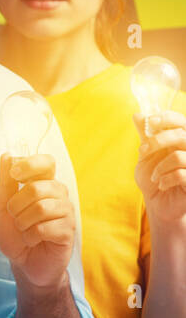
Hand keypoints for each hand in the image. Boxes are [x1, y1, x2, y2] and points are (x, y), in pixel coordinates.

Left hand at [0, 153, 73, 290]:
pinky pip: (45, 228)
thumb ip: (6, 182)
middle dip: (16, 204)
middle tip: (15, 216)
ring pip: (41, 207)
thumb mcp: (3, 206)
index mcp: (43, 184)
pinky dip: (31, 236)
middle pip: (38, 187)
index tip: (15, 174)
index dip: (30, 164)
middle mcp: (58, 195)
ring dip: (23, 222)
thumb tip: (7, 155)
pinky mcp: (68, 232)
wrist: (24, 263)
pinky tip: (33, 240)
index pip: (47, 162)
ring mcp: (66, 213)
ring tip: (24, 230)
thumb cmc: (15, 233)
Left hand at [135, 110, 185, 225]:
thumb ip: (146, 136)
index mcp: (184, 141)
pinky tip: (161, 185)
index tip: (149, 123)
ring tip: (154, 176)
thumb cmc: (154, 177)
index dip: (166, 118)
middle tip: (142, 150)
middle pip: (181, 135)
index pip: (182, 121)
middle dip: (157, 141)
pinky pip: (180, 174)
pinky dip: (164, 179)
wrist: (158, 203)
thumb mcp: (147, 155)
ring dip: (159, 166)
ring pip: (178, 156)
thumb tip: (137, 114)